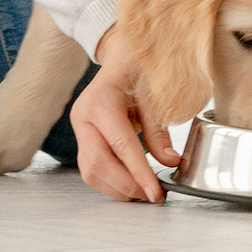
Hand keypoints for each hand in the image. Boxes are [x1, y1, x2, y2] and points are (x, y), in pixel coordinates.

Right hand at [71, 25, 178, 202]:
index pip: (120, 146)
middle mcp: (83, 117)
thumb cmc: (139, 66)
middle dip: (125, 186)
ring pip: (90, 171)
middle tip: (152, 196)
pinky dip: (112, 181)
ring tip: (144, 192)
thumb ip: (159, 130)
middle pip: (96, 165)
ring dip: (117, 188)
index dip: (138, 174)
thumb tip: (170, 162)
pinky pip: (93, 168)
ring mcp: (80, 128)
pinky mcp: (84, 138)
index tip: (155, 193)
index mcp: (101, 101)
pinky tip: (132, 182)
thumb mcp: (155, 93)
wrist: (122, 54)